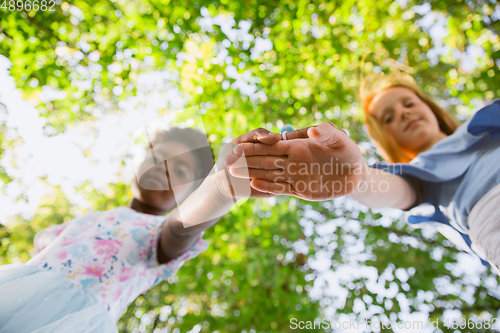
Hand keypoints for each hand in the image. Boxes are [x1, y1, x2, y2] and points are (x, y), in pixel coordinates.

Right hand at [227, 123, 367, 200]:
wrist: (356, 174)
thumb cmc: (349, 152)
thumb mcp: (340, 140)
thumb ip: (327, 133)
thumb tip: (312, 131)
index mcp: (299, 146)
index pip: (273, 146)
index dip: (256, 147)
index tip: (240, 146)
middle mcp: (293, 160)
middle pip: (265, 160)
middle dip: (247, 160)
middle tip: (226, 162)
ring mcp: (295, 175)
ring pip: (269, 174)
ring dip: (251, 173)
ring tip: (233, 174)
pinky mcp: (300, 189)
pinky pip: (280, 187)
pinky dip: (268, 186)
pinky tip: (254, 184)